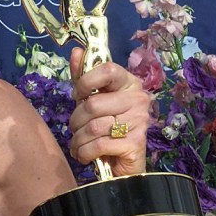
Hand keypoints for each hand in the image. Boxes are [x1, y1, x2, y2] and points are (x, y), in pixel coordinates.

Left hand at [68, 47, 150, 176]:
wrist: (122, 164)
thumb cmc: (105, 128)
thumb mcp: (92, 100)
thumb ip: (83, 78)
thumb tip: (77, 51)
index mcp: (129, 84)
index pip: (108, 69)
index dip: (85, 82)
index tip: (77, 95)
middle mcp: (139, 100)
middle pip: (93, 104)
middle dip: (75, 121)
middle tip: (75, 129)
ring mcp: (140, 122)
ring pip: (93, 127)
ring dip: (78, 139)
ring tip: (78, 144)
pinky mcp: (136, 144)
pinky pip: (98, 145)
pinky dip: (84, 152)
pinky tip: (84, 155)